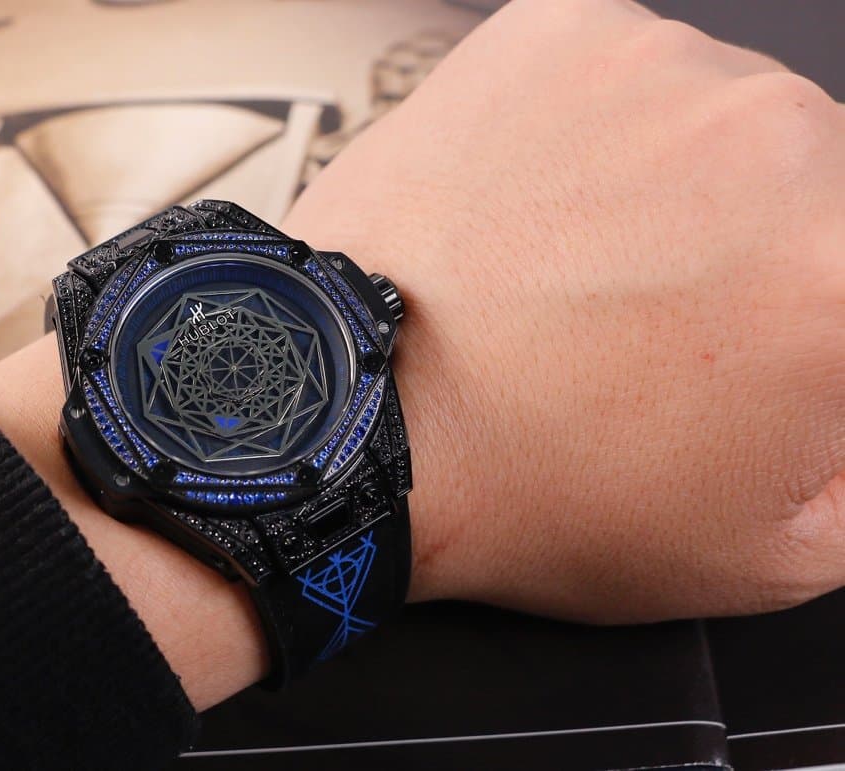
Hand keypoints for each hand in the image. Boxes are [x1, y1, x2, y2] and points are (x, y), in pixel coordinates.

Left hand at [284, 0, 844, 622]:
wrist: (360, 418)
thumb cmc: (532, 487)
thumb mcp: (765, 552)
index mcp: (843, 271)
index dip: (806, 322)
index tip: (751, 342)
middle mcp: (775, 143)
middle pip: (811, 184)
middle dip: (753, 251)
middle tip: (656, 320)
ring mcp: (661, 73)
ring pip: (721, 124)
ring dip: (677, 188)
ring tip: (579, 269)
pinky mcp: (565, 34)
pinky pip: (626, 81)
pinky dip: (596, 138)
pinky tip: (538, 215)